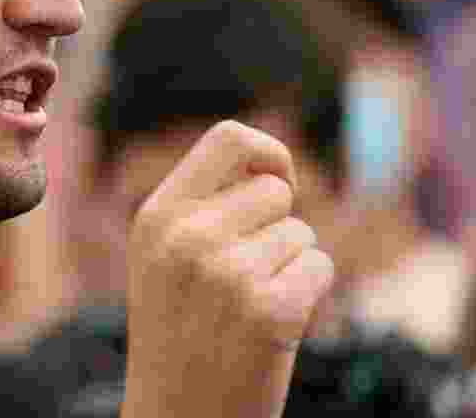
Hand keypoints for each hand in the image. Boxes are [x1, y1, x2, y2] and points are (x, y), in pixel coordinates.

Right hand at [121, 121, 334, 417]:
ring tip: (250, 308)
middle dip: (277, 227)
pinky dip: (309, 295)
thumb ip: (202, 208)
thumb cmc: (181, 338)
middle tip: (246, 277)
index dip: (268, 155)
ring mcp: (227, 275)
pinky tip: (274, 326)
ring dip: (290, 267)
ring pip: (301, 234)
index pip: (229, 137)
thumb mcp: (163, 261)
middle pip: (275, 190)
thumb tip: (271, 163)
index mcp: (156, 218)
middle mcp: (187, 238)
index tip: (277, 186)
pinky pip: (320, 267)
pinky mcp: (269, 311)